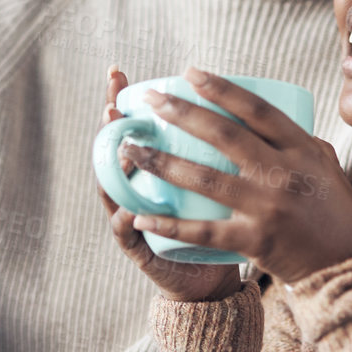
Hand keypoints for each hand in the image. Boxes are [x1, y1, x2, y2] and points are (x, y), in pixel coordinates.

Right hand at [99, 66, 240, 302]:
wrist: (209, 279)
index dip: (121, 99)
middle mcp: (137, 188)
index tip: (118, 72)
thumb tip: (242, 102)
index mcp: (155, 169)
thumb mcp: (222, 183)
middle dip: (110, 124)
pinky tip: (130, 213)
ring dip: (114, 168)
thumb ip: (224, 148)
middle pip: (113, 149)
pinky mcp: (140, 250)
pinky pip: (129, 236)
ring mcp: (133, 218)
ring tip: (119, 147)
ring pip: (113, 189)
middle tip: (112, 102)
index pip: (133, 127)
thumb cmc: (219, 224)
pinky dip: (128, 225)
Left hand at [115, 67, 351, 286]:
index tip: (189, 73)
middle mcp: (285, 173)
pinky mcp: (255, 241)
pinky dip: (170, 224)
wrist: (350, 268)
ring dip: (163, 161)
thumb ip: (300, 142)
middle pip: (225, 134)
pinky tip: (140, 215)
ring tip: (131, 148)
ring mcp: (268, 207)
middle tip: (149, 99)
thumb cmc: (337, 214)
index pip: (257, 108)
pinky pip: (203, 231)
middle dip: (181, 112)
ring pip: (205, 179)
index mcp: (302, 149)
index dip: (221, 88)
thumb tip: (270, 119)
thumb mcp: (328, 167)